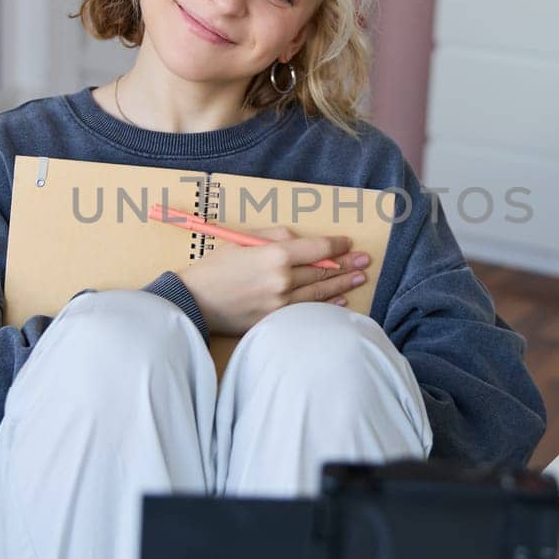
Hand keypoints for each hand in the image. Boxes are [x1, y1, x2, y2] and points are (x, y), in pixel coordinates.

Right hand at [177, 227, 371, 335]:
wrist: (193, 302)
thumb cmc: (214, 268)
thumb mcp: (242, 241)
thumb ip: (275, 237)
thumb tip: (301, 240)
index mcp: (274, 254)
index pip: (317, 248)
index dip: (336, 244)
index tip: (347, 242)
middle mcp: (282, 279)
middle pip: (323, 270)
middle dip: (347, 263)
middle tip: (365, 260)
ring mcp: (280, 303)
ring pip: (319, 291)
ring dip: (342, 283)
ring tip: (360, 277)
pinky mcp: (275, 321)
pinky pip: (307, 310)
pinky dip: (325, 304)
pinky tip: (340, 299)